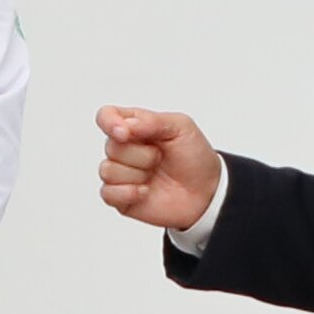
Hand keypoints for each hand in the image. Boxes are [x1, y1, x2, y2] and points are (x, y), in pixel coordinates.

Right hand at [93, 104, 220, 236]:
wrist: (207, 192)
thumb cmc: (194, 156)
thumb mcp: (181, 127)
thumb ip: (150, 121)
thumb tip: (124, 125)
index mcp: (135, 126)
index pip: (106, 116)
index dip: (109, 123)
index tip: (125, 133)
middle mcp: (124, 148)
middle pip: (111, 147)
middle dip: (141, 155)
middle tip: (161, 158)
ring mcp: (121, 173)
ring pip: (108, 170)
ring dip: (138, 174)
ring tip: (155, 175)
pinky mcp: (121, 197)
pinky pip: (108, 193)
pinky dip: (128, 193)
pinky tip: (146, 191)